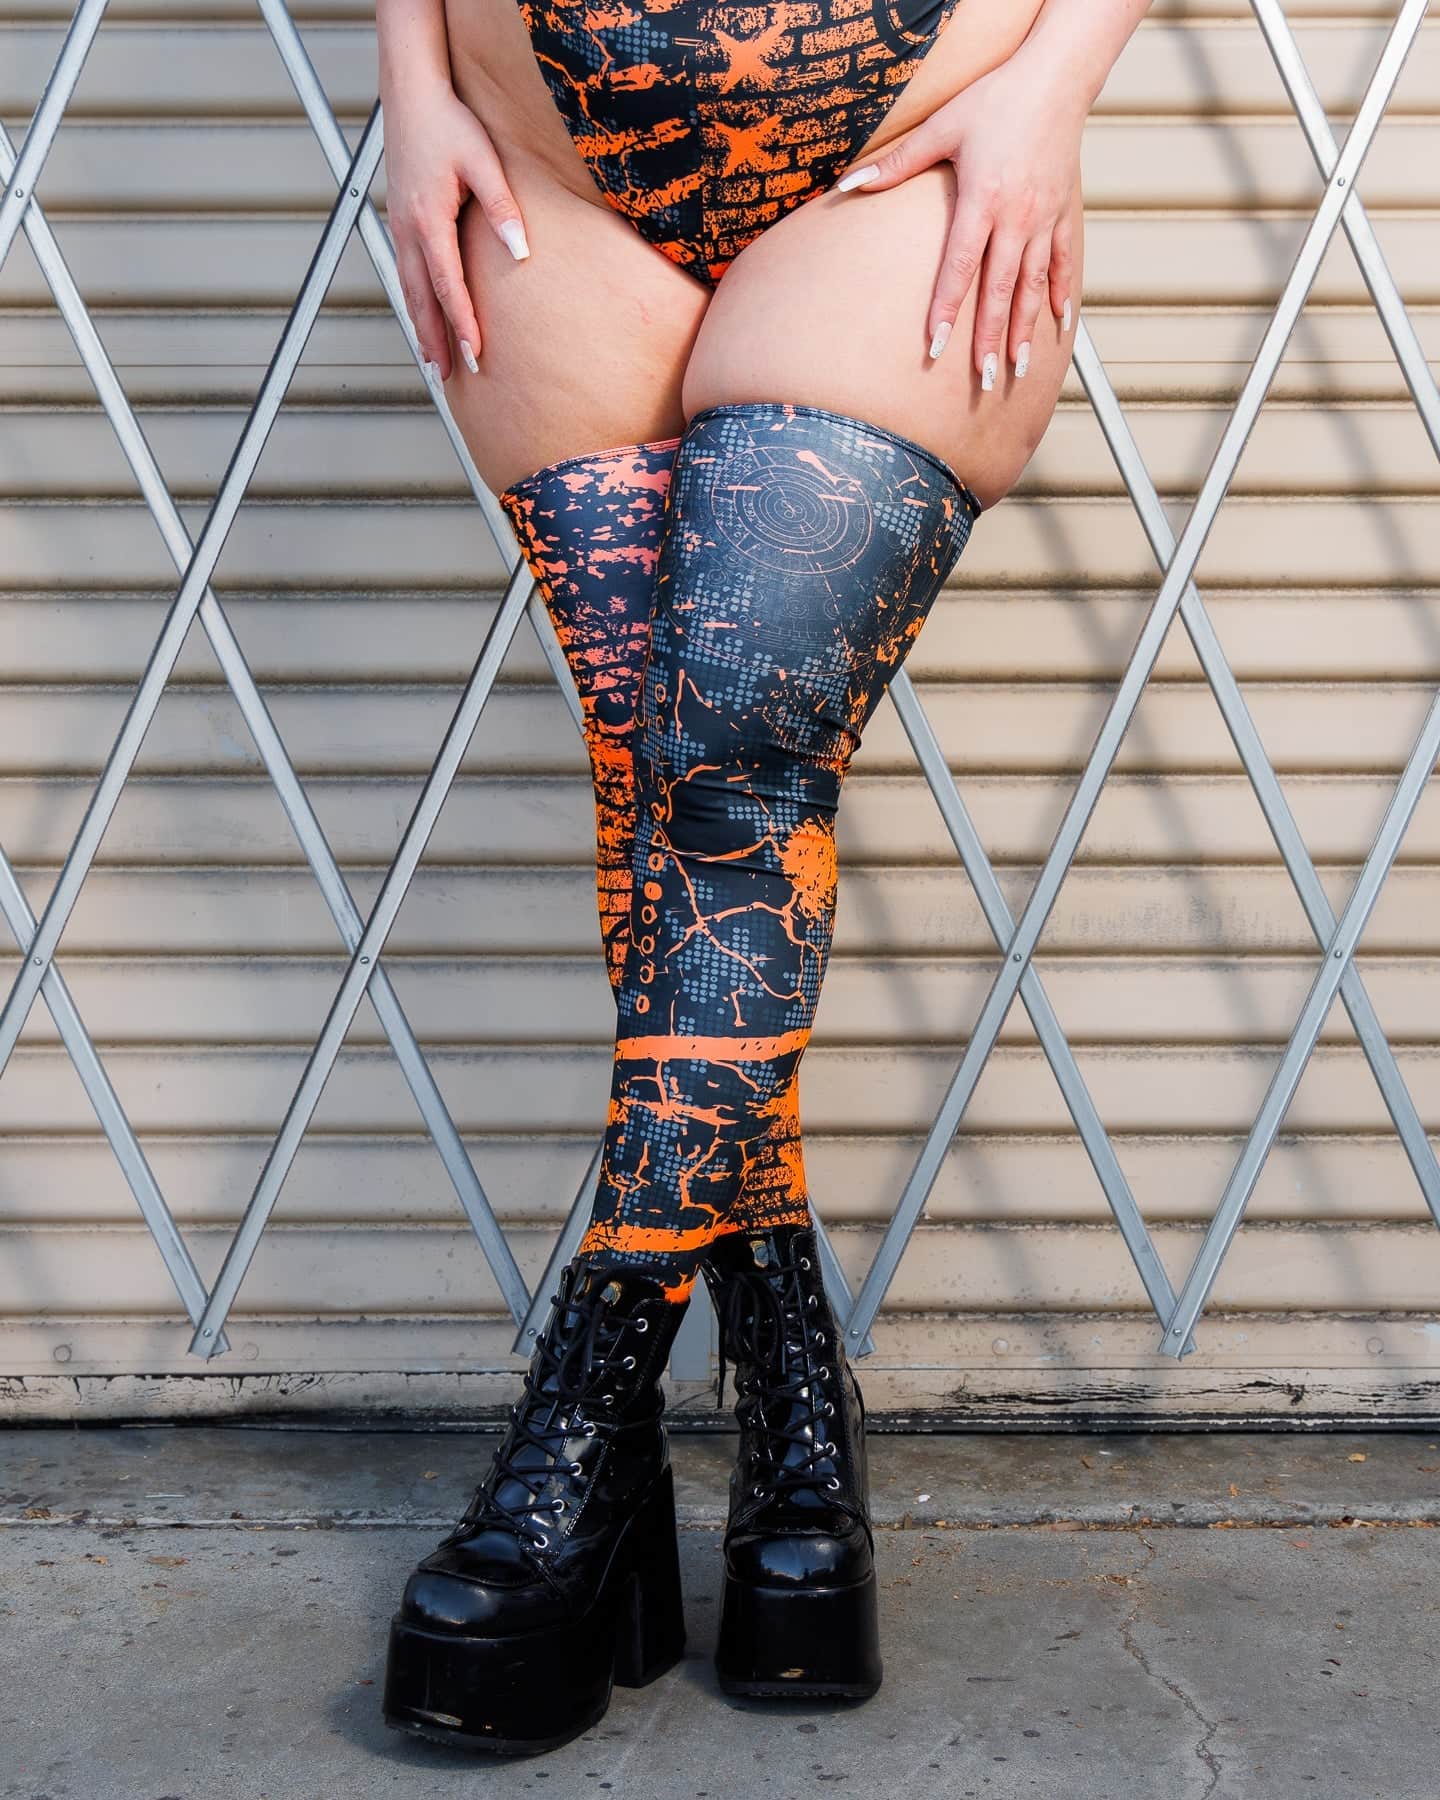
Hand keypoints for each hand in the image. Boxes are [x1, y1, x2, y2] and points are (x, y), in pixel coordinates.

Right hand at [382, 81, 529, 378]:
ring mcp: (399, 228)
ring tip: (434, 363)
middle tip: (451, 376)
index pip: (448, 285)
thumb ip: (502, 207)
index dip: (462, 323)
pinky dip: (414, 303)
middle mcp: (408, 230)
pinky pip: (406, 274)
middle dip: (437, 340)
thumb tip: (520, 250)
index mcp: (429, 219)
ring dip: (421, 328)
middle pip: (422, 299)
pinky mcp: (400, 223)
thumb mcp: (483, 160)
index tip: (476, 354)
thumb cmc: (448, 123)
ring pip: (408, 290)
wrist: (410, 95)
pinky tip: (424, 320)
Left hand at [833, 52, 1082, 385]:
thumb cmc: (996, 99)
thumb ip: (895, 163)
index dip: (946, 310)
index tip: (936, 347)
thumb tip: (846, 185)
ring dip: (1025, 331)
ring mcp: (1044, 219)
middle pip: (1000, 290)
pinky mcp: (1063, 213)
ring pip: (1034, 286)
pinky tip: (1058, 328)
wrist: (1055, 76)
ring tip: (1018, 369)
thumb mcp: (941, 127)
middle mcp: (1016, 217)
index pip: (960, 268)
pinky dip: (1063, 296)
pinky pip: (1064, 263)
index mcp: (982, 200)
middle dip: (991, 339)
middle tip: (984, 381)